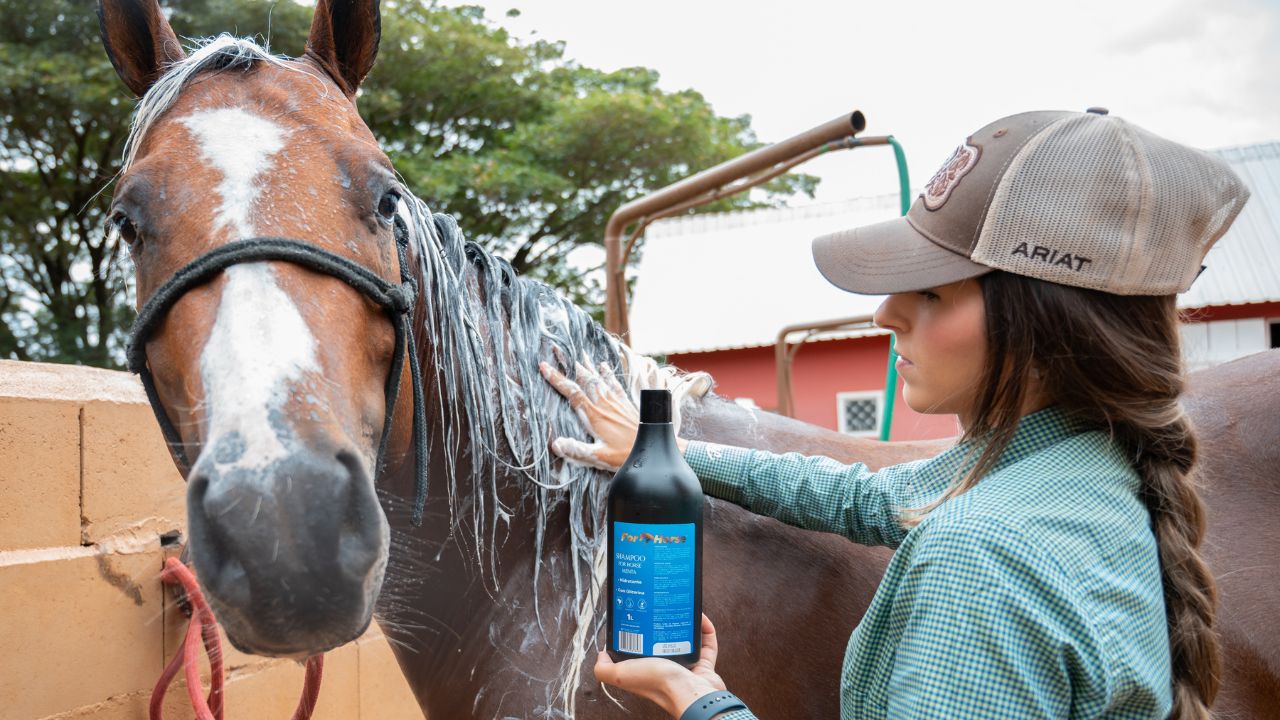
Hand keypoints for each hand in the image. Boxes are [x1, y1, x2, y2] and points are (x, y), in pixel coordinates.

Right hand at [539, 349, 641, 470]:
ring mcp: (616, 402)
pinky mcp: (626, 403)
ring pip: (598, 378)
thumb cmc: (626, 455)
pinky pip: (615, 383)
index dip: (557, 379)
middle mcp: (604, 404)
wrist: (653, 447)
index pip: (572, 393)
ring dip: (587, 365)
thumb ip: (577, 450)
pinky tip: (604, 366)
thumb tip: (556, 444)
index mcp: (595, 415)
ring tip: (578, 353)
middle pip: (584, 379)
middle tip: (558, 349)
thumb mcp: (600, 457)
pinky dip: (607, 373)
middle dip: (570, 364)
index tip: (544, 366)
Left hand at [594, 614, 729, 718]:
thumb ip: (604, 669)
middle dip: (664, 622)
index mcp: (646, 668)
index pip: (641, 647)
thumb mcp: (621, 675)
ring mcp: (687, 665)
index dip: (639, 631)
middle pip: (664, 639)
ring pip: (687, 638)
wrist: (691, 693)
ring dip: (686, 622)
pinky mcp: (705, 663)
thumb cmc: (659, 685)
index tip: (640, 612)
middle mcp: (666, 667)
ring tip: (682, 607)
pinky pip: (707, 641)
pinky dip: (705, 628)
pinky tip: (700, 617)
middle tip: (663, 606)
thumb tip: (600, 655)